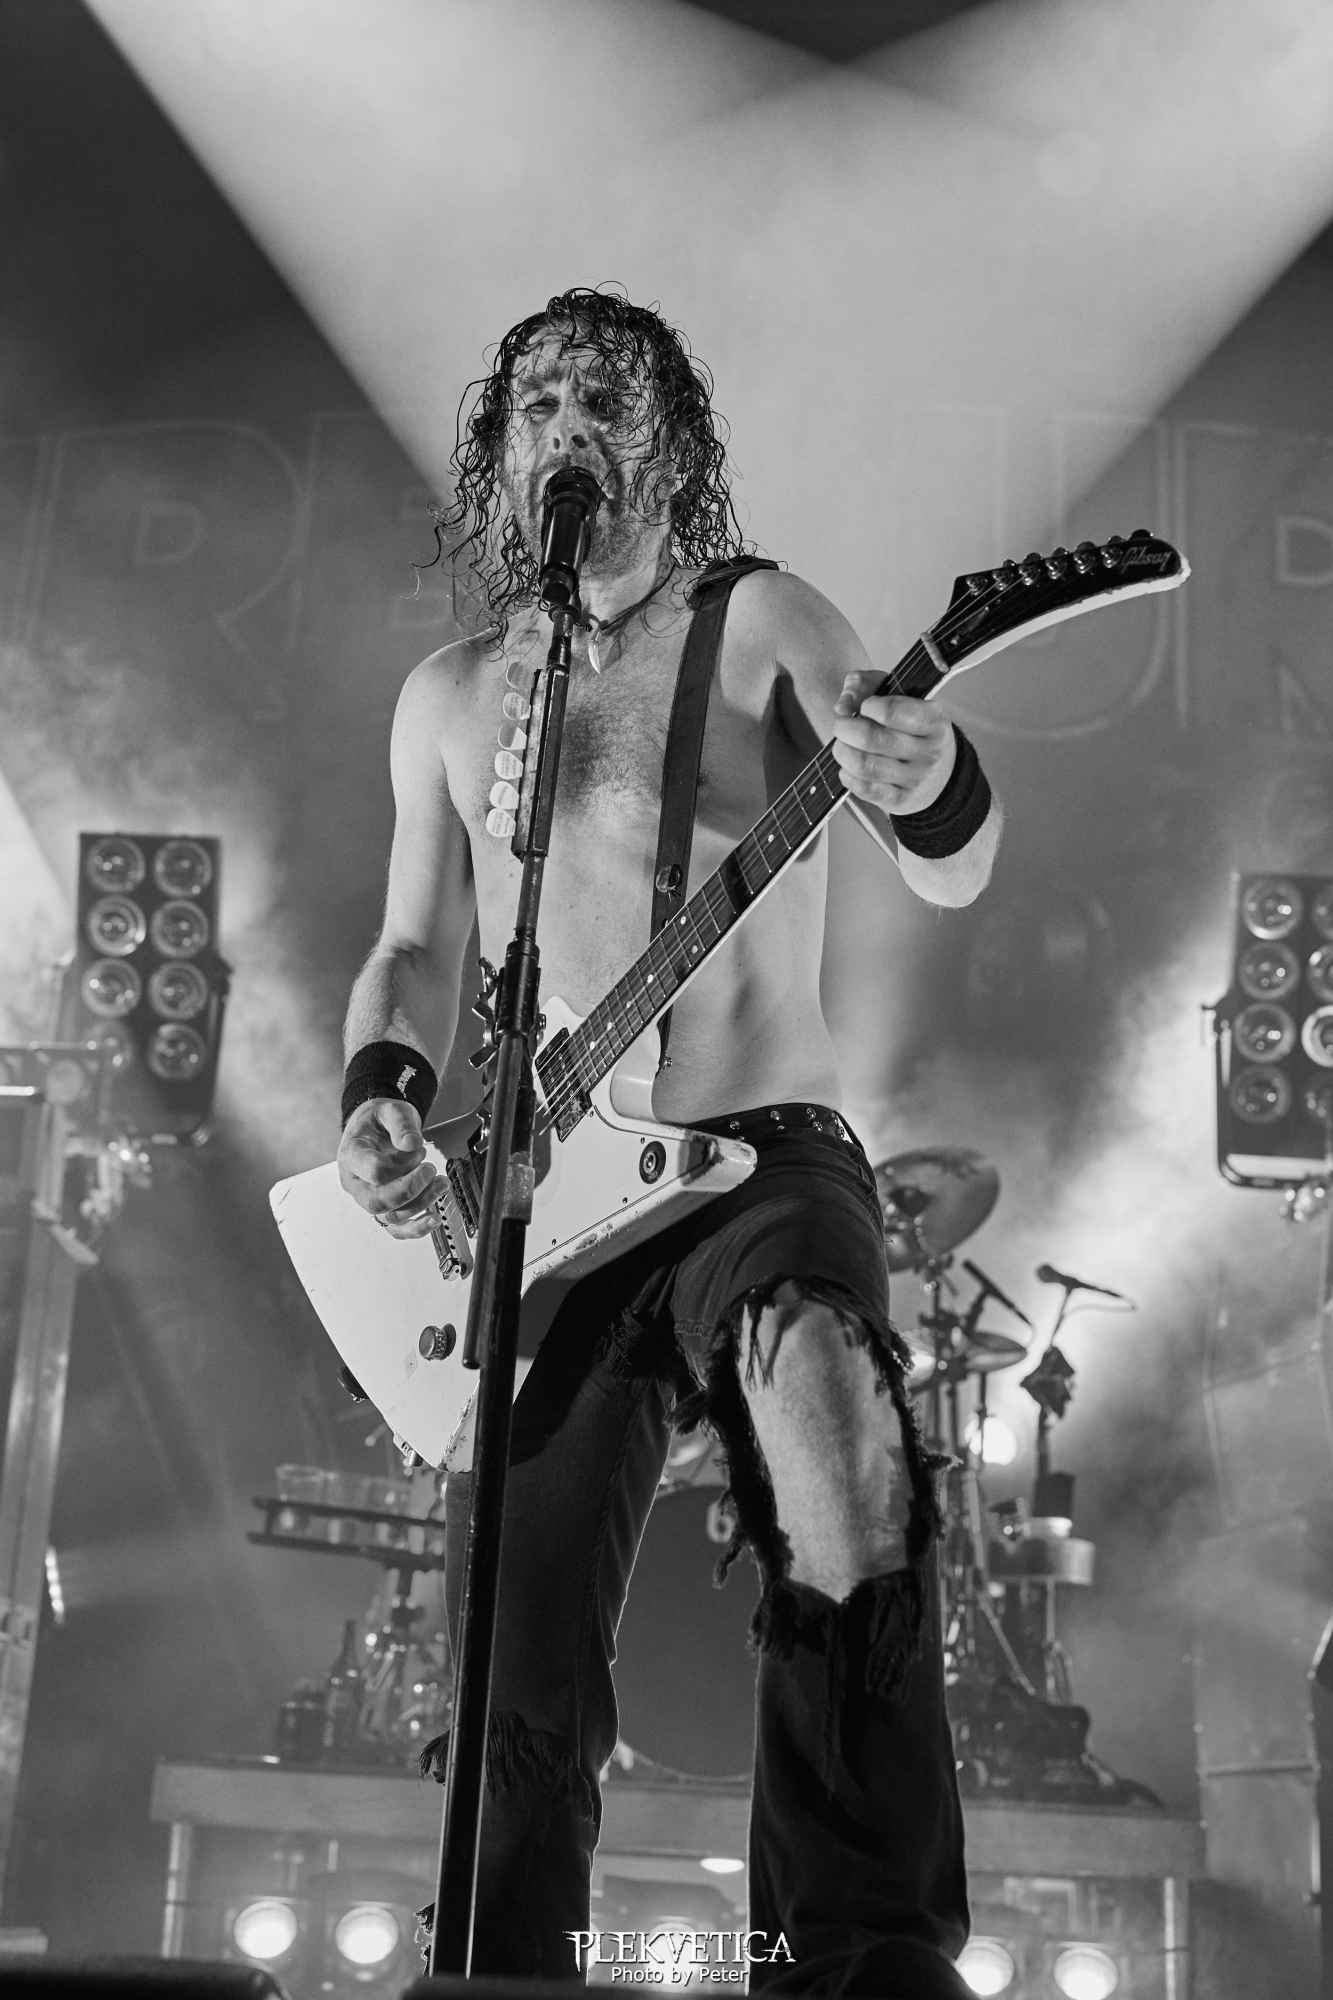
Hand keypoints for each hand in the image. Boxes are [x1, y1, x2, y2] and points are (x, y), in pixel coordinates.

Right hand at [337, 1097, 447, 1238]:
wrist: (377, 1128)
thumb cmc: (379, 1121)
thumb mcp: (391, 1110)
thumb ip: (401, 1124)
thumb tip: (411, 1144)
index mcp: (352, 1156)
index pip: (373, 1171)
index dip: (400, 1163)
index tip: (416, 1149)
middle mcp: (356, 1182)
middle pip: (377, 1202)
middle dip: (410, 1189)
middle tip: (429, 1170)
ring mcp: (369, 1197)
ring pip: (391, 1216)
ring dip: (421, 1203)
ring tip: (440, 1182)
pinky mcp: (385, 1208)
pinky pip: (396, 1229)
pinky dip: (417, 1228)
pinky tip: (434, 1218)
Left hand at [832, 673, 955, 815]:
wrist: (941, 772)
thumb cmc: (912, 728)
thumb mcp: (899, 694)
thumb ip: (866, 685)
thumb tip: (843, 705)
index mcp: (933, 720)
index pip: (891, 711)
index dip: (868, 705)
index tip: (865, 706)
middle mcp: (929, 751)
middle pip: (871, 738)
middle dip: (845, 728)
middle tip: (841, 725)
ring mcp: (916, 779)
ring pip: (864, 765)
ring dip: (842, 752)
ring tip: (842, 745)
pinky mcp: (901, 800)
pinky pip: (864, 789)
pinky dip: (847, 775)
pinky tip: (849, 767)